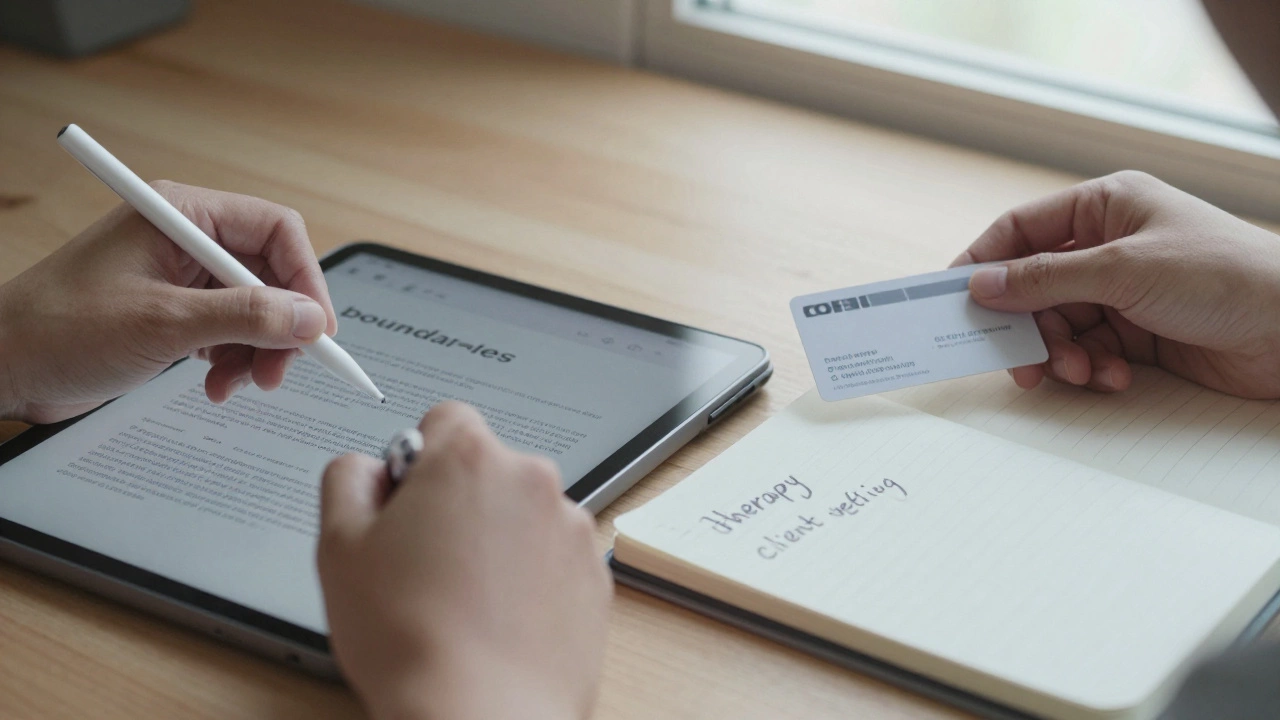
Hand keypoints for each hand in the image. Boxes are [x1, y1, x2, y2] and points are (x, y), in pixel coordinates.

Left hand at [0, 181, 335, 422]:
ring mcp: (180, 276)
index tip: (316, 329)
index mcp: (182, 215)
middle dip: (281, 326)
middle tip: (278, 370)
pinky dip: (233, 360)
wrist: (1, 367)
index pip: (276, 230)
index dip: (305, 279)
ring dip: (257, 350)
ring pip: (255, 308)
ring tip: (237, 383)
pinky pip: (229, 330)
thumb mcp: (165, 324)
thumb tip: (309, 319)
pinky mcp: (173, 311)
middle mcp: (186, 239)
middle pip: (270, 273)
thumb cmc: (57, 329)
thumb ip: (245, 317)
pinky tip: (216, 384)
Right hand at [317, 402, 611, 719]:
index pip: (444, 420)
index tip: (405, 506)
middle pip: (487, 470)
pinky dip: (531, 580)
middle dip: (457, 503)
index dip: (416, 463)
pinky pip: (554, 560)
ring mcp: (572, 530)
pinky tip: (497, 620)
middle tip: (424, 564)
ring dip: (497, 542)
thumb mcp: (338, 547)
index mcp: (470, 458)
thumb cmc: (412, 640)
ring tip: (462, 602)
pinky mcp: (596, 577)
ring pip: (523, 516)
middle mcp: (532, 480)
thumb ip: (347, 481)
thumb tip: (366, 469)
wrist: (481, 714)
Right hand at [953, 170, 1279, 398]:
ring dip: (1062, 354)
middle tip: (1020, 361)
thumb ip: (1044, 279)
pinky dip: (1093, 367)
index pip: (1021, 230)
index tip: (953, 299)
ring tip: (1082, 371)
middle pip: (1034, 287)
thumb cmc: (1222, 275)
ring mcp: (1124, 291)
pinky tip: (1113, 377)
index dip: (983, 263)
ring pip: (1059, 325)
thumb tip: (980, 285)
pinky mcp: (1140, 332)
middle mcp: (1110, 246)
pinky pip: (1090, 350)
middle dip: (1028, 327)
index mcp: (1105, 207)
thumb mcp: (1122, 270)